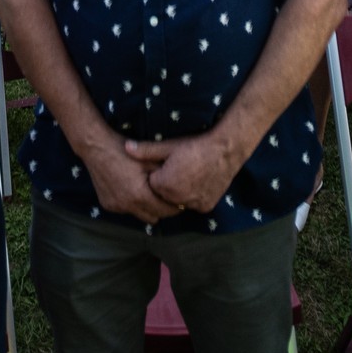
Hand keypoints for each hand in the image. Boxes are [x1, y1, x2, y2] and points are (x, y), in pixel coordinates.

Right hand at [78, 134, 177, 222]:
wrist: (96, 147)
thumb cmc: (124, 151)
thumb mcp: (148, 159)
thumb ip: (164, 175)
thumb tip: (180, 185)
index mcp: (139, 195)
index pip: (164, 211)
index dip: (174, 207)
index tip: (180, 202)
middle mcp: (127, 205)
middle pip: (153, 218)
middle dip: (161, 210)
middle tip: (165, 198)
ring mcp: (116, 206)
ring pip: (138, 214)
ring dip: (145, 207)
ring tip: (147, 193)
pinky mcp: (107, 205)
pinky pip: (125, 209)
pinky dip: (130, 203)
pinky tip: (129, 189)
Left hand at [125, 131, 245, 216]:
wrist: (225, 150)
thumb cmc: (195, 145)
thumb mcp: (169, 146)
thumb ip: (146, 150)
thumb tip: (125, 148)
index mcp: (164, 185)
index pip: (152, 183)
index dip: (157, 173)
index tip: (167, 163)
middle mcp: (177, 199)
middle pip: (164, 194)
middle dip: (167, 184)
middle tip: (179, 167)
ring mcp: (192, 205)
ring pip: (178, 201)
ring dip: (179, 192)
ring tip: (189, 173)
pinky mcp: (205, 207)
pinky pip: (193, 204)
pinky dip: (193, 197)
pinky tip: (198, 181)